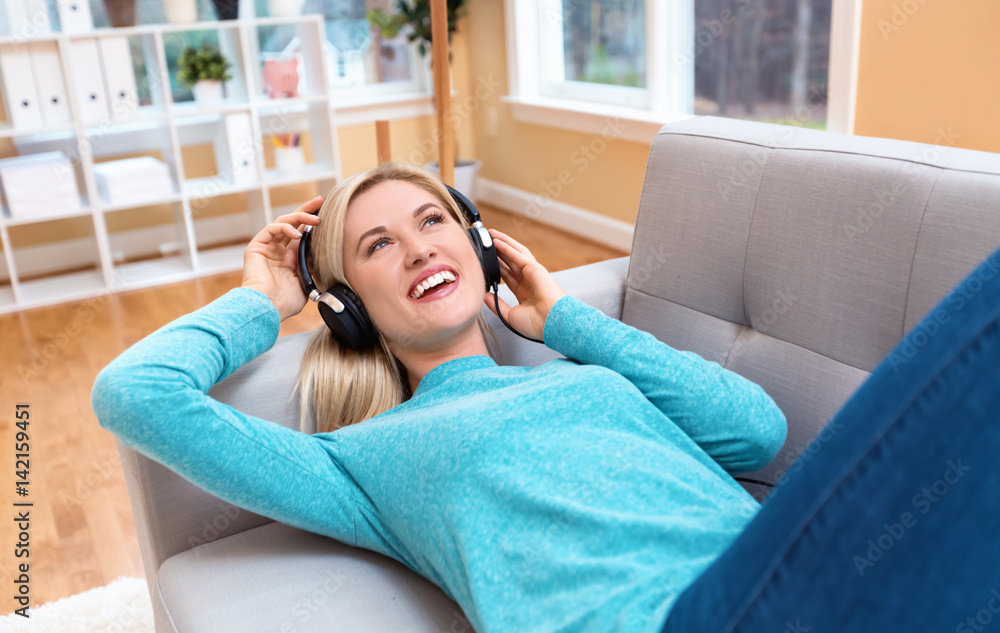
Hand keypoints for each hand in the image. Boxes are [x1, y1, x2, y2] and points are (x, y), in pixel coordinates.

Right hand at [241, 196, 322, 321]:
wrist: (267, 309)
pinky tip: (298, 234)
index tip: (329, 213)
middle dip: (308, 210)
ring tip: (316, 219)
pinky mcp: (256, 246)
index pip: (303, 234)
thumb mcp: (307, 281)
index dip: (314, 223)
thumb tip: (326, 253)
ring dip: (300, 217)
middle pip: (294, 223)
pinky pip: (271, 229)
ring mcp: (267, 247)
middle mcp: (278, 250)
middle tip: (322, 201)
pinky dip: (285, 228)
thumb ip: (313, 265)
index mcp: (290, 258)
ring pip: (283, 222)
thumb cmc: (285, 302)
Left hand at [483, 229, 566, 340]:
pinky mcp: (535, 269)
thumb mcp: (509, 316)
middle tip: (485, 244)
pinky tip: (497, 241)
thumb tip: (484, 295)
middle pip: (511, 263)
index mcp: (525, 294)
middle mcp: (529, 282)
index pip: (508, 277)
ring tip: (491, 235)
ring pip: (516, 254)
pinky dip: (507, 247)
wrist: (551, 324)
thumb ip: (496, 305)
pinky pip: (519, 255)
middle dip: (499, 253)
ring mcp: (533, 274)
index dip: (497, 268)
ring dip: (503, 244)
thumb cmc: (536, 325)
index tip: (485, 262)